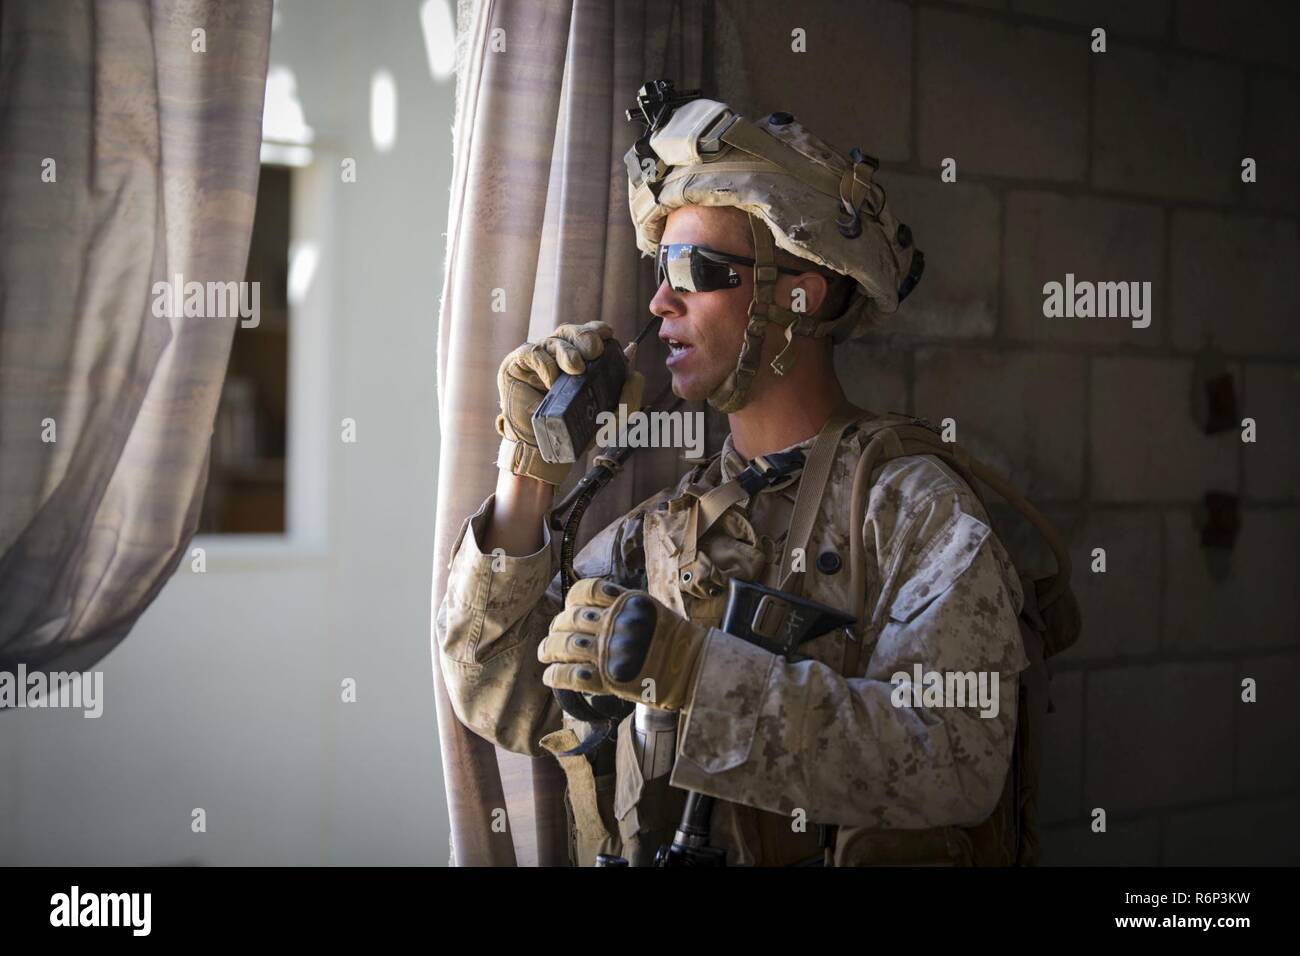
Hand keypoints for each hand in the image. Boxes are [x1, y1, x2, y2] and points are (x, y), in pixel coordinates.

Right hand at [496, 322, 643, 485]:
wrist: (544, 450)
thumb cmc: (574, 430)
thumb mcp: (609, 420)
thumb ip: (627, 399)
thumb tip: (636, 373)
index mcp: (580, 358)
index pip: (589, 334)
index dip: (598, 330)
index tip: (607, 337)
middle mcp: (558, 354)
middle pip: (571, 331)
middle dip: (585, 337)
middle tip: (594, 350)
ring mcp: (538, 358)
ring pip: (554, 340)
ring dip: (567, 352)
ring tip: (576, 368)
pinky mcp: (517, 365)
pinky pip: (532, 353)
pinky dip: (545, 363)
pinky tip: (552, 380)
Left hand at [539, 578, 707, 711]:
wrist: (692, 667)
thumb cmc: (674, 639)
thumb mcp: (649, 608)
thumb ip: (621, 604)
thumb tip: (595, 608)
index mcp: (623, 602)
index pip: (584, 592)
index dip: (571, 602)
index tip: (570, 610)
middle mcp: (613, 623)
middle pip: (569, 619)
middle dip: (556, 627)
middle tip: (553, 635)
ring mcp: (608, 651)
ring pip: (565, 645)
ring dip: (548, 649)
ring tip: (544, 654)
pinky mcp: (607, 679)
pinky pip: (570, 675)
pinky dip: (556, 675)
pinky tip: (550, 676)